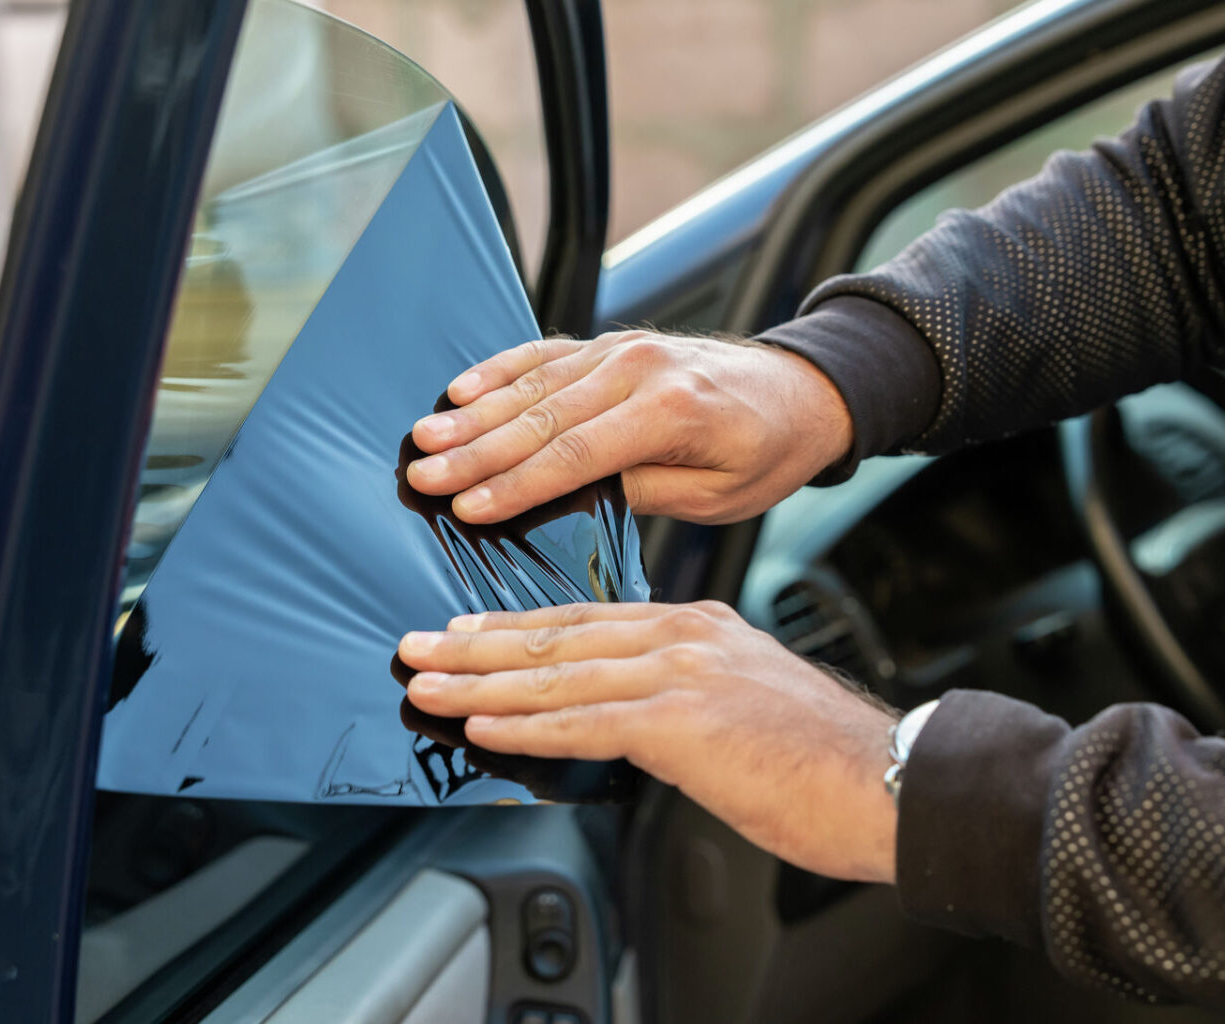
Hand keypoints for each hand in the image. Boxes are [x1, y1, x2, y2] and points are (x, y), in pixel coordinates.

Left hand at [398, 601, 898, 883]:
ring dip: (482, 683)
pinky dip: (527, 723)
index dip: (517, 629)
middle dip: (479, 646)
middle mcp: (687, 636)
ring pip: (559, 673)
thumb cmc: (828, 763)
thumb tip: (631, 720)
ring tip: (429, 685)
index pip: (588, 621)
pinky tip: (484, 725)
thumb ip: (687, 699)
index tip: (466, 634)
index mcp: (701, 627)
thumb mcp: (749, 706)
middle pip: (560, 637)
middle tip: (419, 649)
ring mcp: (684, 673)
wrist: (891, 782)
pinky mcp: (683, 720)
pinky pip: (585, 720)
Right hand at [405, 331, 852, 524]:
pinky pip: (548, 354)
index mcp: (670, 411)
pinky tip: (460, 389)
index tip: (467, 507)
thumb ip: (643, 490)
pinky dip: (501, 369)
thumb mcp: (717, 494)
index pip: (575, 454)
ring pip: (534, 383)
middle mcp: (640, 369)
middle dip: (475, 450)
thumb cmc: (765, 453)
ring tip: (424, 438)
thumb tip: (570, 498)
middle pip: (541, 416)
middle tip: (421, 475)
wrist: (802, 393)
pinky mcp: (613, 343)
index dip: (516, 484)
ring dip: (474, 413)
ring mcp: (623, 349)